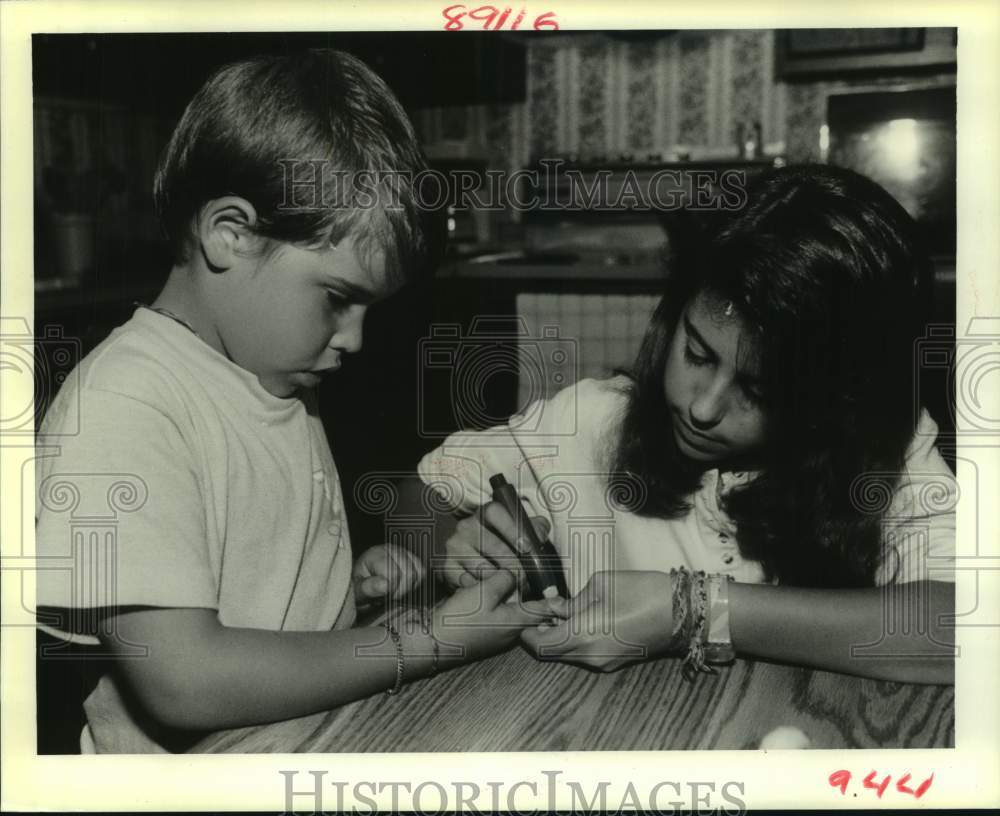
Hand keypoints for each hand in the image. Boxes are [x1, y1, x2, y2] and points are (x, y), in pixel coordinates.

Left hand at [353, 544, 424, 603]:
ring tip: (397, 591)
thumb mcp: (356, 590)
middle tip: (390, 596)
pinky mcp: (410, 557)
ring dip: (410, 586)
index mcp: (374, 555)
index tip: (385, 597)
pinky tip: (405, 586)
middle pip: (409, 573)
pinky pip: (422, 570)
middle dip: (402, 590)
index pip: (394, 574)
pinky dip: (417, 582)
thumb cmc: (358, 586)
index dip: (392, 590)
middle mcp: (389, 549)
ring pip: (418, 571)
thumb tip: (385, 584)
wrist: (359, 581)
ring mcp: (401, 551)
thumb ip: (368, 588)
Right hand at [431, 570, 552, 664]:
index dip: (556, 601)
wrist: (431, 641)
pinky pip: (497, 614)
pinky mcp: (481, 631)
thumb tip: (515, 574)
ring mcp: (495, 633)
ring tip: (519, 581)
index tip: (567, 593)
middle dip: (536, 596)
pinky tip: (492, 590)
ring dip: (516, 598)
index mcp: (516, 622)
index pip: (545, 610)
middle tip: (542, 578)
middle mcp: (509, 630)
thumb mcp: (485, 592)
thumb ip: (505, 579)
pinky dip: (499, 602)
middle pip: (530, 610)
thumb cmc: (460, 619)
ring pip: (513, 611)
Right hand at [440, 502, 550, 588]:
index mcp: (486, 513)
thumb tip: (539, 534)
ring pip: (484, 569)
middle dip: (515, 567)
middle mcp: (466, 526)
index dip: (513, 530)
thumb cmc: (501, 544)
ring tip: (510, 588)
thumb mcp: (519, 532)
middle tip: (526, 580)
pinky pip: (470, 584)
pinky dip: (482, 592)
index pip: (496, 513)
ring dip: (500, 583)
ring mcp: (454, 546)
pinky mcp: (446, 567)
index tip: (527, 549)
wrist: (470, 561)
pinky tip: (489, 591)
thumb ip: (533, 529)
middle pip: (495, 547)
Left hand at [521, 570, 673, 671]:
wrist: (682, 613)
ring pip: (567, 655)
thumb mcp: (600, 585)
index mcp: (582, 636)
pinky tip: (581, 621)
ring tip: (561, 612)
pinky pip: (583, 655)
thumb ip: (572, 600)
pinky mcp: (614, 662)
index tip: (524, 613)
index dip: (525, 631)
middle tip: (540, 610)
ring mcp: (602, 664)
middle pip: (550, 653)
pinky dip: (574, 641)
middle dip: (540, 633)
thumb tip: (556, 608)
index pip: (539, 645)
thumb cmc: (640, 591)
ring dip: (558, 637)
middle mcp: (588, 657)